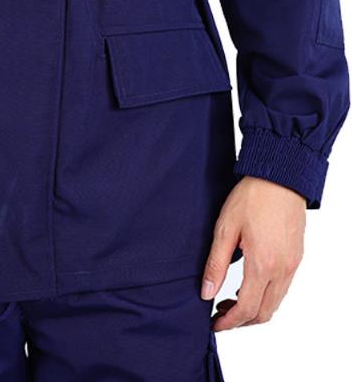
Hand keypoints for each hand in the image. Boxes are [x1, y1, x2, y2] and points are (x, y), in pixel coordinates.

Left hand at [201, 176, 305, 330]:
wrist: (280, 178)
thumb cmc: (251, 198)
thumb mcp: (225, 228)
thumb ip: (216, 263)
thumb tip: (206, 292)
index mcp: (262, 264)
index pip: (247, 309)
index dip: (229, 322)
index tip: (213, 324)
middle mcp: (282, 269)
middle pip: (264, 313)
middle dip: (241, 320)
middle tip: (218, 313)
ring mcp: (292, 265)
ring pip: (276, 303)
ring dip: (254, 309)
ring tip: (229, 300)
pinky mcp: (296, 257)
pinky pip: (283, 288)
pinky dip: (266, 296)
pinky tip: (248, 284)